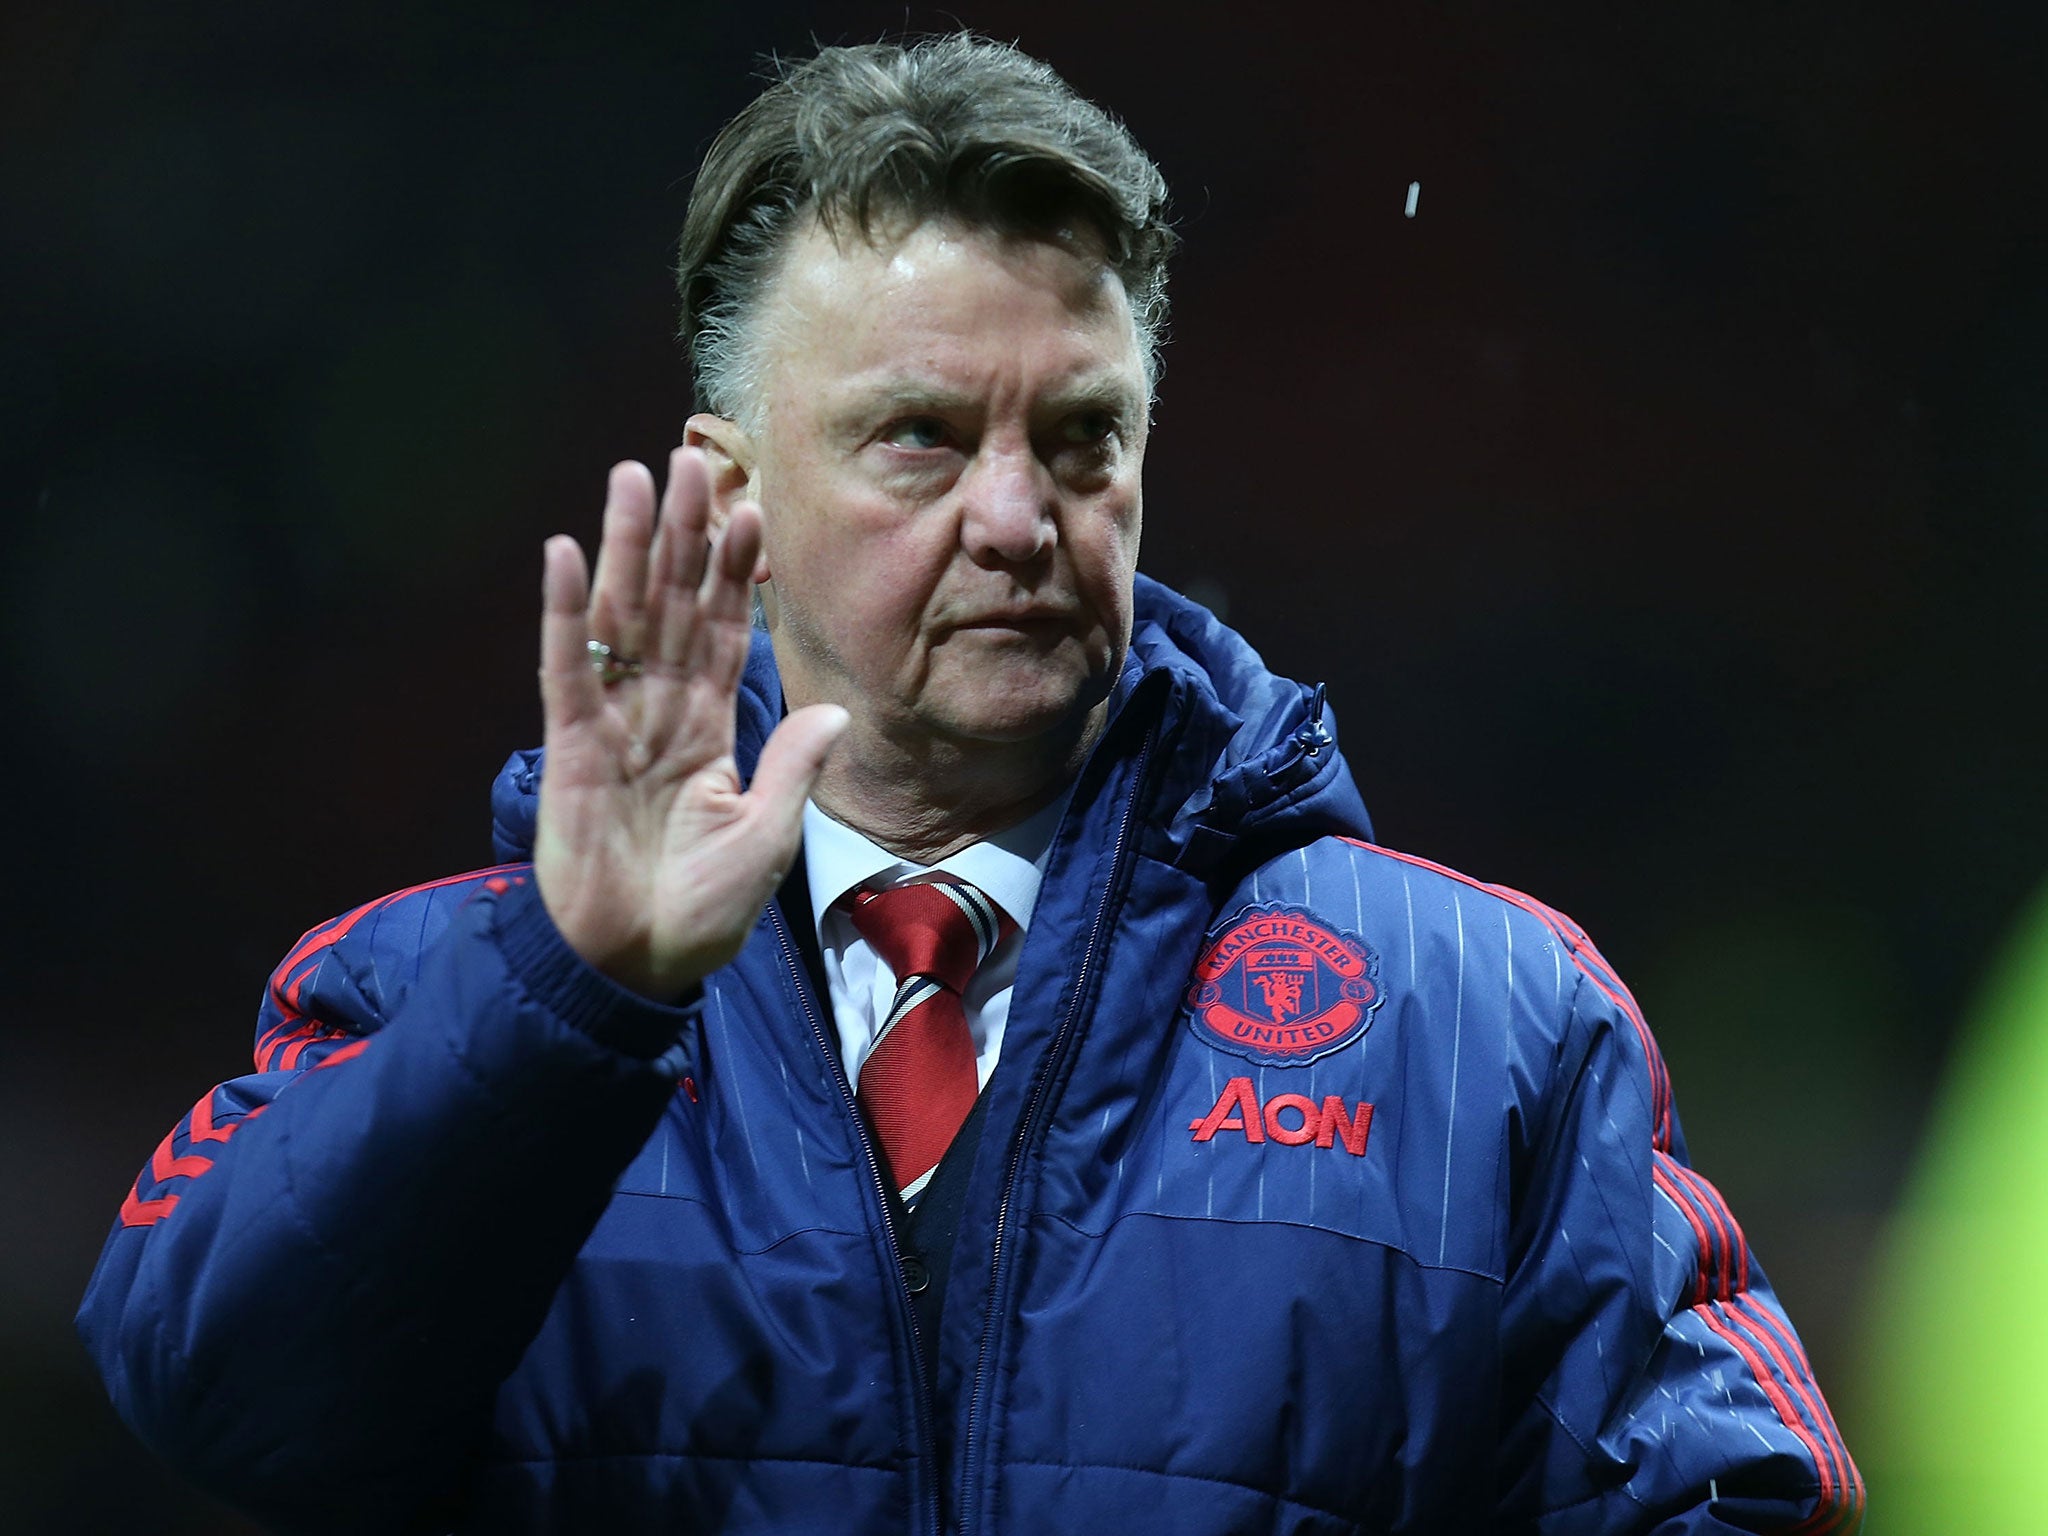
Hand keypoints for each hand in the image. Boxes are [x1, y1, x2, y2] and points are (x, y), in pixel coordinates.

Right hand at [532, 448, 846, 998]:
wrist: (637, 963)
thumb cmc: (700, 909)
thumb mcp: (767, 837)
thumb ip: (792, 769)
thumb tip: (835, 714)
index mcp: (709, 728)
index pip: (727, 633)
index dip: (738, 575)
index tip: (756, 512)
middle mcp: (659, 711)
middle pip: (674, 605)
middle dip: (684, 534)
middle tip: (693, 458)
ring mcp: (612, 722)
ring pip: (623, 617)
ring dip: (629, 547)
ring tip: (636, 476)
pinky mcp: (569, 745)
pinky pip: (566, 667)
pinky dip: (566, 612)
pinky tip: (568, 553)